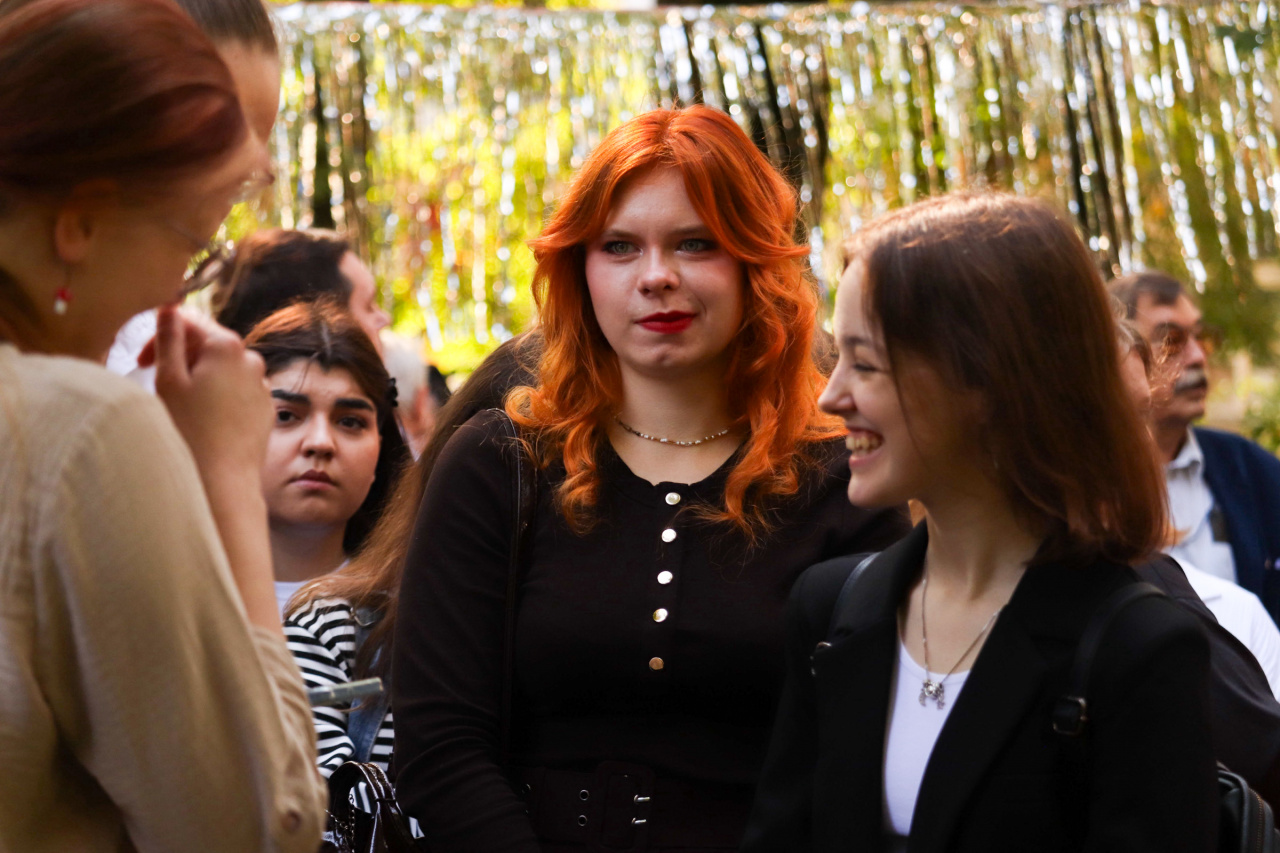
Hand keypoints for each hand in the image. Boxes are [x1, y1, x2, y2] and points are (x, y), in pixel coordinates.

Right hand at [144, 304, 271, 479]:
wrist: (222, 480)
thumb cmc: (189, 431)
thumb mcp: (168, 380)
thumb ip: (169, 338)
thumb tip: (168, 307)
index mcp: (227, 346)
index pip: (190, 320)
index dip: (160, 334)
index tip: (141, 360)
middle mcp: (252, 360)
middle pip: (209, 344)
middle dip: (180, 357)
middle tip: (156, 382)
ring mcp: (262, 385)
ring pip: (223, 369)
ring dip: (199, 377)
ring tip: (180, 404)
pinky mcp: (265, 408)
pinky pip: (237, 391)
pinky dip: (218, 396)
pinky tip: (203, 419)